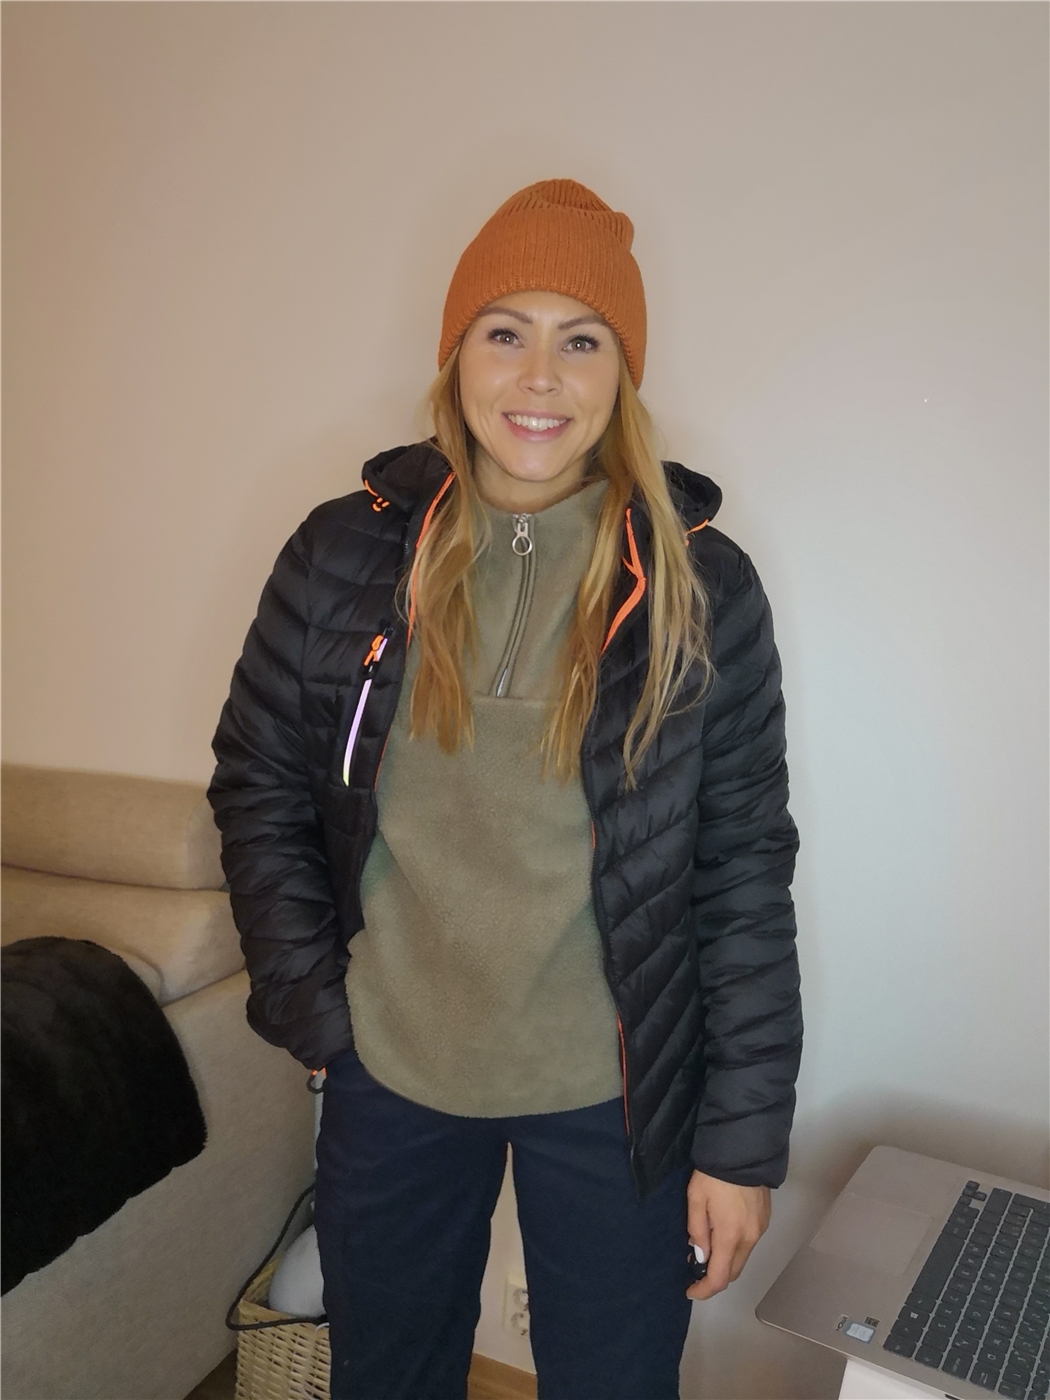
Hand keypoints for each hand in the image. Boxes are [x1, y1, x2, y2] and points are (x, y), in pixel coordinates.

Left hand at [686, 1170, 770, 1299]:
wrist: (743, 1151)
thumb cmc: (714, 1174)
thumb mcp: (696, 1200)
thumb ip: (697, 1232)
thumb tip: (700, 1257)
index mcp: (730, 1236)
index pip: (719, 1278)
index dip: (703, 1290)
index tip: (690, 1290)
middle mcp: (750, 1239)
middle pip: (732, 1272)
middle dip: (714, 1277)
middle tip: (695, 1266)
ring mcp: (760, 1230)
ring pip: (742, 1259)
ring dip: (725, 1261)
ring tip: (706, 1246)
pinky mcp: (764, 1220)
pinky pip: (749, 1244)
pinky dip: (735, 1247)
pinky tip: (722, 1233)